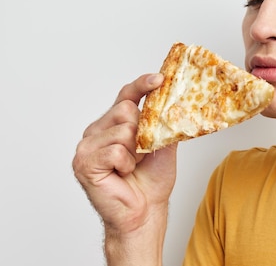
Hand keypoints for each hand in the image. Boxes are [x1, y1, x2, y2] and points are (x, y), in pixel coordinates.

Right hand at [72, 73, 176, 236]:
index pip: (127, 94)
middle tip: (142, 153)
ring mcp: (87, 145)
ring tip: (132, 166)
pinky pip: (115, 150)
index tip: (160, 78)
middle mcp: (97, 130)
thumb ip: (164, 122)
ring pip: (122, 130)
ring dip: (135, 151)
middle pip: (126, 110)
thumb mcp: (164, 145)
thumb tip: (177, 103)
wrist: (145, 212)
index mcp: (114, 123)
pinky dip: (126, 163)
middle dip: (142, 132)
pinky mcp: (84, 162)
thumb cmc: (152, 181)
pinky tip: (122, 174)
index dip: (143, 84)